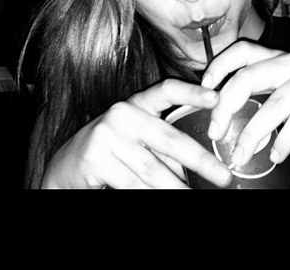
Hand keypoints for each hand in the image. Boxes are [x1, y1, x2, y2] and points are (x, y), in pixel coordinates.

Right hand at [40, 78, 232, 188]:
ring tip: (194, 196)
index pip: (166, 90)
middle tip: (223, 176)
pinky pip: (132, 184)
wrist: (66, 166)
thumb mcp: (137, 139)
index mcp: (137, 103)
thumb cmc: (112, 150)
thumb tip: (203, 165)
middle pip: (169, 137)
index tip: (218, 97)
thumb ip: (164, 147)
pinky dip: (152, 196)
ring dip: (177, 187)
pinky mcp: (96, 159)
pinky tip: (166, 199)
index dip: (192, 92)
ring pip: (152, 169)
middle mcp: (122, 114)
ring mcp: (107, 135)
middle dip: (200, 160)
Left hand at [201, 40, 289, 169]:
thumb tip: (221, 118)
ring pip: (273, 105)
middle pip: (250, 76)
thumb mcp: (285, 98)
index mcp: (279, 57)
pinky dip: (284, 141)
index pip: (243, 50)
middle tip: (215, 133)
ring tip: (240, 156)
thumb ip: (259, 98)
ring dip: (253, 135)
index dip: (220, 65)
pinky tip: (275, 155)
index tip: (204, 89)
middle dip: (227, 106)